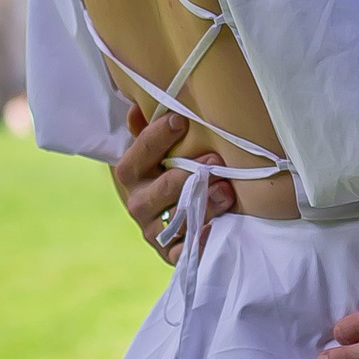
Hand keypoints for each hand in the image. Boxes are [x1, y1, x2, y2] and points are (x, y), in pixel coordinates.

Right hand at [110, 104, 233, 264]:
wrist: (168, 216)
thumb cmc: (165, 171)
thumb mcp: (155, 150)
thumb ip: (147, 130)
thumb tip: (137, 105)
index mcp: (131, 174)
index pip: (138, 154)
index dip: (157, 137)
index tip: (181, 120)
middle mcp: (138, 203)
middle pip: (157, 192)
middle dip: (186, 176)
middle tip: (214, 159)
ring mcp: (154, 230)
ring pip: (176, 220)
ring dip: (203, 204)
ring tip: (227, 191)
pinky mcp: (171, 252)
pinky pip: (183, 252)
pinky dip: (198, 243)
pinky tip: (214, 229)